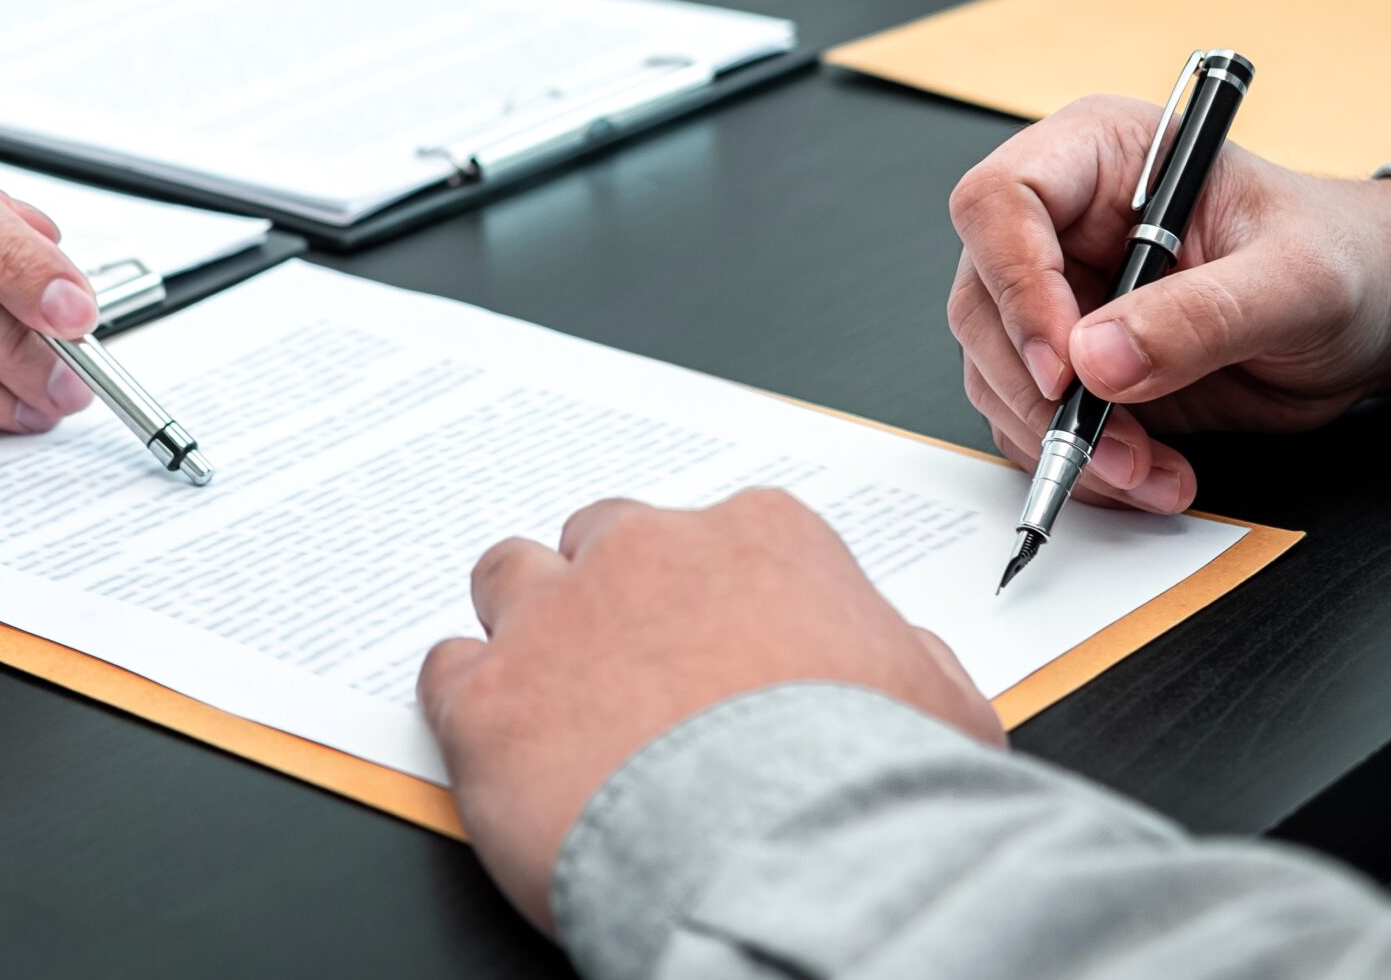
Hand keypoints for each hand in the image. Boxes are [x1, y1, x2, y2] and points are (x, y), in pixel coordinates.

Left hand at [420, 489, 1001, 932]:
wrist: (790, 856)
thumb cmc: (869, 783)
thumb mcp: (944, 706)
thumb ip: (908, 657)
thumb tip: (903, 658)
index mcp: (761, 538)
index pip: (714, 535)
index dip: (706, 595)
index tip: (711, 641)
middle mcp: (648, 552)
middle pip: (602, 539)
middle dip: (608, 593)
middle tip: (625, 669)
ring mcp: (557, 616)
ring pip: (509, 576)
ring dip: (525, 626)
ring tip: (546, 692)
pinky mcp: (488, 696)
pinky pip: (446, 671)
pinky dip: (466, 703)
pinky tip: (493, 743)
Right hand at [946, 94, 1390, 513]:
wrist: (1369, 314)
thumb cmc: (1341, 259)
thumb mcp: (1296, 280)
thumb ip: (1202, 315)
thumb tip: (1098, 361)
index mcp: (1100, 155)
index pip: (999, 202)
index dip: (1017, 284)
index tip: (1069, 366)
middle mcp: (1061, 222)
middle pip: (983, 300)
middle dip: (1042, 391)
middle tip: (1115, 447)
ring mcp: (1058, 294)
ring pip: (998, 372)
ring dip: (1061, 439)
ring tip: (1149, 473)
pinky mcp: (1071, 363)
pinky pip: (1032, 419)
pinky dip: (1080, 463)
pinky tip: (1148, 475)